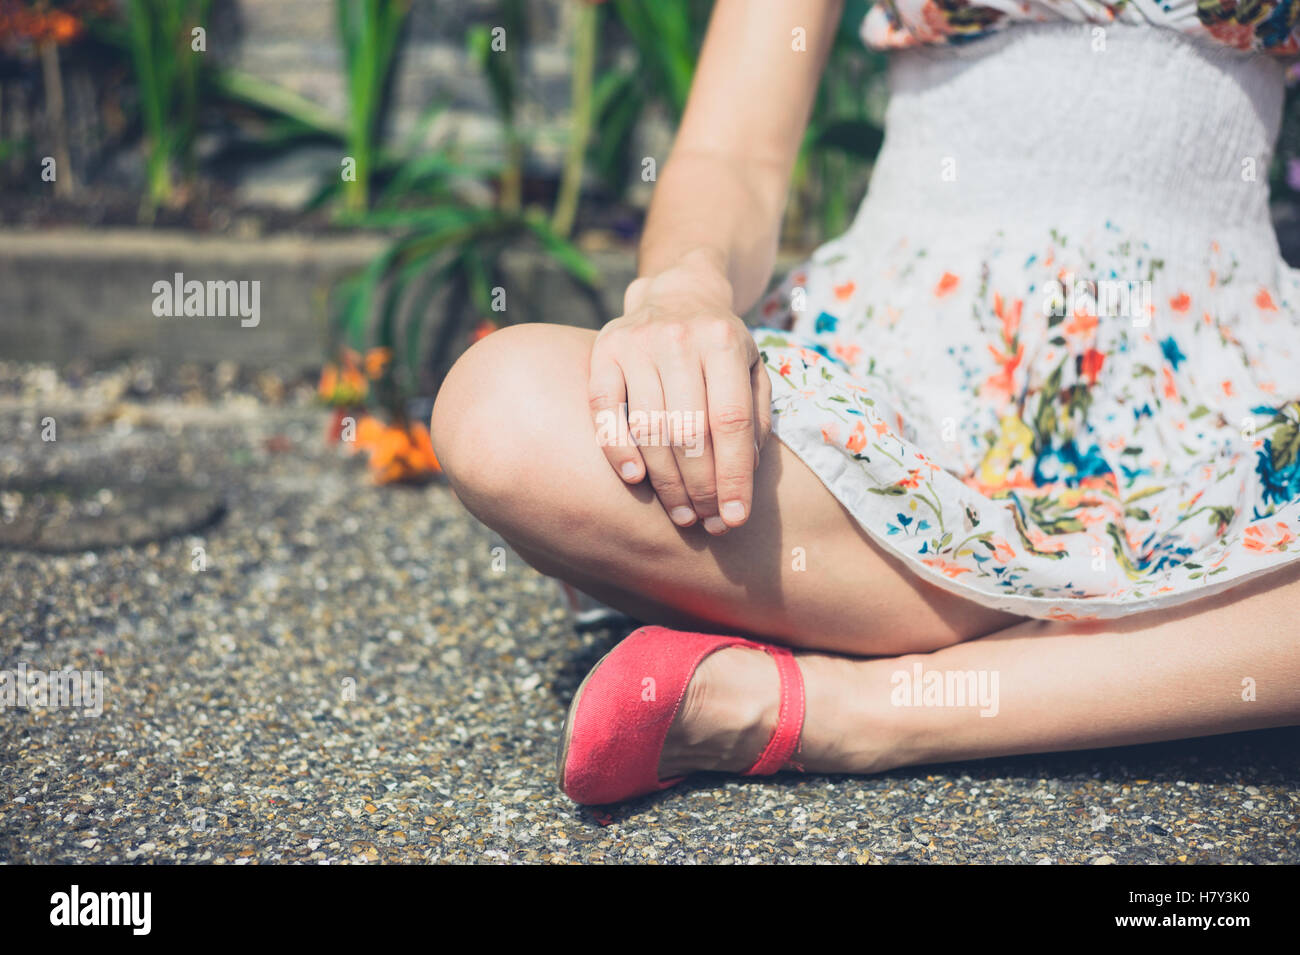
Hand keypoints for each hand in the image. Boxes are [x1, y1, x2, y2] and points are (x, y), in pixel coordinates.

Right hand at [588, 250, 771, 534]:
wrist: (678, 291)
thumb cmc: (721, 344)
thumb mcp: (753, 367)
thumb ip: (755, 416)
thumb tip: (745, 474)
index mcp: (724, 341)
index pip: (730, 421)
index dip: (733, 475)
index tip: (736, 518)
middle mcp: (680, 339)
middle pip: (689, 430)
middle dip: (700, 486)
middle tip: (706, 521)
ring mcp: (637, 343)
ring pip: (649, 426)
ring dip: (665, 481)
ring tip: (681, 513)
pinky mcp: (603, 350)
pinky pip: (604, 408)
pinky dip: (617, 448)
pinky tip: (634, 480)